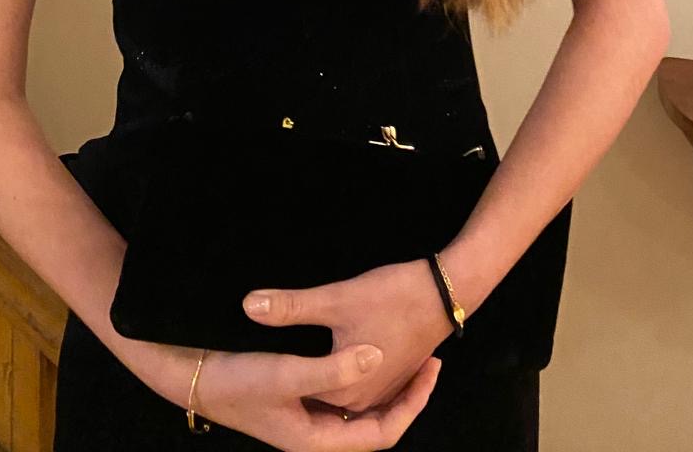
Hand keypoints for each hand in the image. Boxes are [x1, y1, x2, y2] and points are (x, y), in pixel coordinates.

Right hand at [129, 338, 441, 450]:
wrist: (192, 374)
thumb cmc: (237, 380)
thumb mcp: (288, 372)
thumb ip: (335, 369)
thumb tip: (378, 359)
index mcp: (317, 441)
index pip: (382, 435)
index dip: (412, 405)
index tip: (432, 370)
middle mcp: (316, 433)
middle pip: (376, 423)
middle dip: (406, 396)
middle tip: (432, 361)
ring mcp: (308, 416)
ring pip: (361, 408)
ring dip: (387, 385)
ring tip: (412, 354)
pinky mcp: (298, 397)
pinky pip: (344, 392)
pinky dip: (363, 374)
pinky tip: (371, 349)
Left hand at [242, 258, 455, 414]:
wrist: (446, 291)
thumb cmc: (391, 296)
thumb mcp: (336, 298)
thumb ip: (291, 307)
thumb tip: (247, 305)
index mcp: (347, 394)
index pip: (299, 398)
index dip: (275, 383)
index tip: (252, 366)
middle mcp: (365, 401)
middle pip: (321, 399)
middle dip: (298, 387)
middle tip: (263, 367)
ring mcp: (383, 391)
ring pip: (341, 395)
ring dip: (323, 384)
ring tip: (291, 364)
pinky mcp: (396, 377)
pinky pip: (361, 386)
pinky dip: (344, 376)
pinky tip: (330, 357)